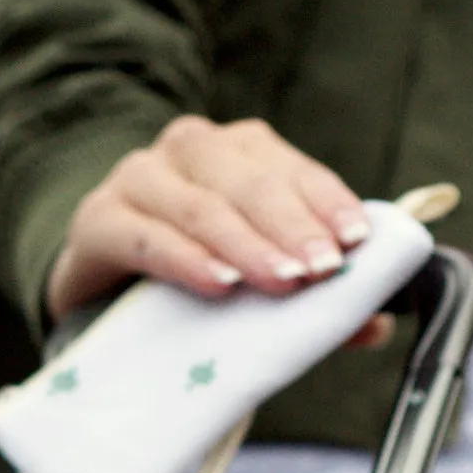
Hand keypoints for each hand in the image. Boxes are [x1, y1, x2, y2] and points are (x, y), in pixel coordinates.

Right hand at [46, 115, 393, 347]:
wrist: (98, 291)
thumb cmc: (190, 275)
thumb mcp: (254, 278)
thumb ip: (313, 294)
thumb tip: (375, 324)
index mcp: (237, 150)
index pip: (292, 168)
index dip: (327, 202)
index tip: (356, 241)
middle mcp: (188, 149)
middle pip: (249, 181)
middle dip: (292, 226)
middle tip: (323, 269)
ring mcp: (138, 178)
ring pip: (201, 204)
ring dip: (246, 244)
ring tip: (282, 280)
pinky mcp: (97, 221)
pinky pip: (145, 236)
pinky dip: (186, 259)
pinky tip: (218, 283)